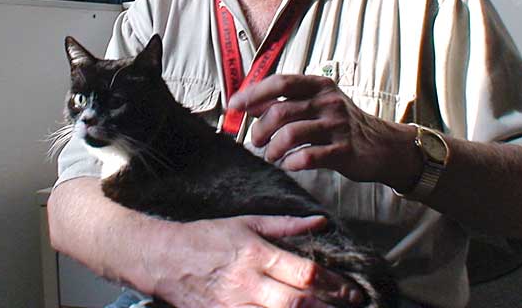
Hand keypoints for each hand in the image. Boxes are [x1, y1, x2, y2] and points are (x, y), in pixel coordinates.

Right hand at [152, 214, 364, 307]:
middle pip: (298, 303)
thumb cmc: (208, 237)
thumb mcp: (247, 222)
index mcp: (256, 255)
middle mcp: (249, 284)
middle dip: (330, 307)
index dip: (334, 284)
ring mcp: (236, 307)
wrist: (166, 259)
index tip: (353, 291)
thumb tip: (321, 222)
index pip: (304, 273)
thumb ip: (286, 225)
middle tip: (355, 307)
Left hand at [228, 74, 415, 185]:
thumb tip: (250, 105)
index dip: (254, 93)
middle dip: (260, 129)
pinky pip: (308, 157)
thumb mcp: (319, 103)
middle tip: (255, 142)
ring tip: (270, 156)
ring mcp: (337, 126)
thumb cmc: (343, 124)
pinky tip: (288, 165)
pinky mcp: (344, 151)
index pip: (280, 82)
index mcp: (319, 85)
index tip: (234, 105)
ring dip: (272, 149)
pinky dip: (291, 163)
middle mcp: (328, 102)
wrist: (383, 146)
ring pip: (290, 135)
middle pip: (280, 112)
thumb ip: (289, 102)